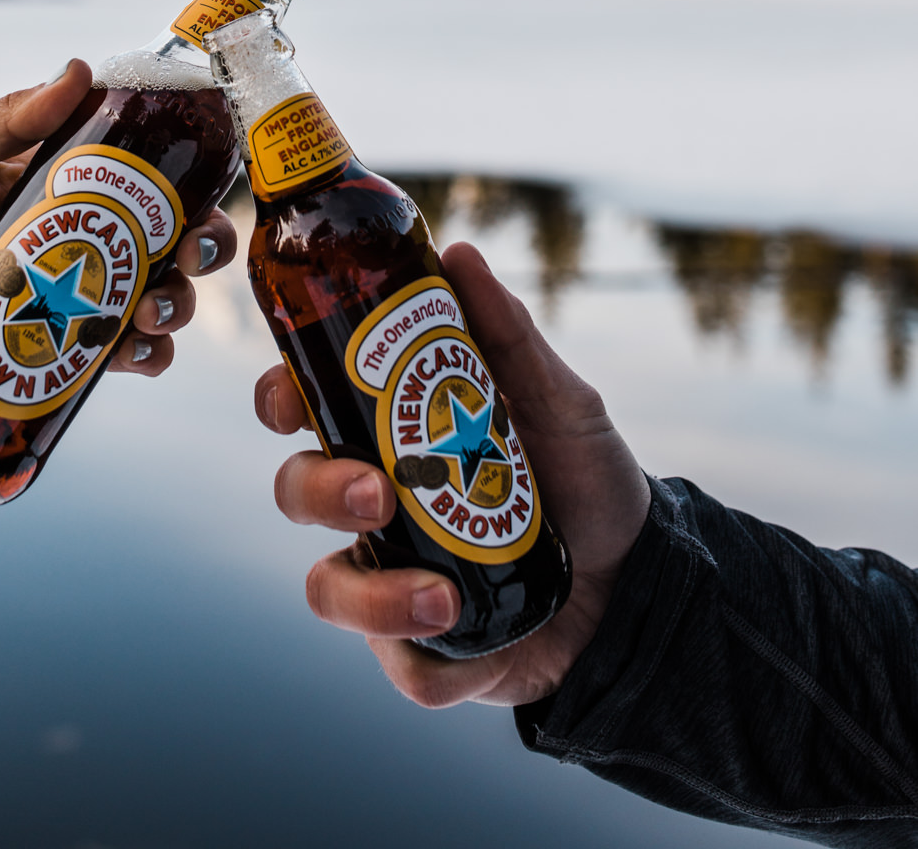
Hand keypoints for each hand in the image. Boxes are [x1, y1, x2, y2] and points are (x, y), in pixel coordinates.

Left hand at [0, 62, 237, 530]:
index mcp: (72, 177)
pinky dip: (152, 354)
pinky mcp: (78, 346)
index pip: (149, 161)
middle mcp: (92, 232)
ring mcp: (89, 290)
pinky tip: (139, 352)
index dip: (190, 166)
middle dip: (205, 240)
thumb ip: (7, 118)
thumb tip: (77, 70)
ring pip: (167, 290)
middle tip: (189, 252)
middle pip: (177, 229)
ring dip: (181, 300)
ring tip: (154, 310)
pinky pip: (134, 350)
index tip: (203, 173)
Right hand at [255, 240, 650, 709]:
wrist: (643, 584)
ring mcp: (392, 578)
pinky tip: (462, 632)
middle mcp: (376, 505)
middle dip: (318, 490)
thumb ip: (508, 334)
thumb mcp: (559, 400)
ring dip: (368, 594)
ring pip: (328, 588)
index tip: (289, 398)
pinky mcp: (426, 653)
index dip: (278, 398)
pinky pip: (397, 667)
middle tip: (376, 491)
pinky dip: (421, 654)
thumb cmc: (588, 479)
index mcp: (389, 434)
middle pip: (296, 491)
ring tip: (439, 594)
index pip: (303, 408)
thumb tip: (457, 254)